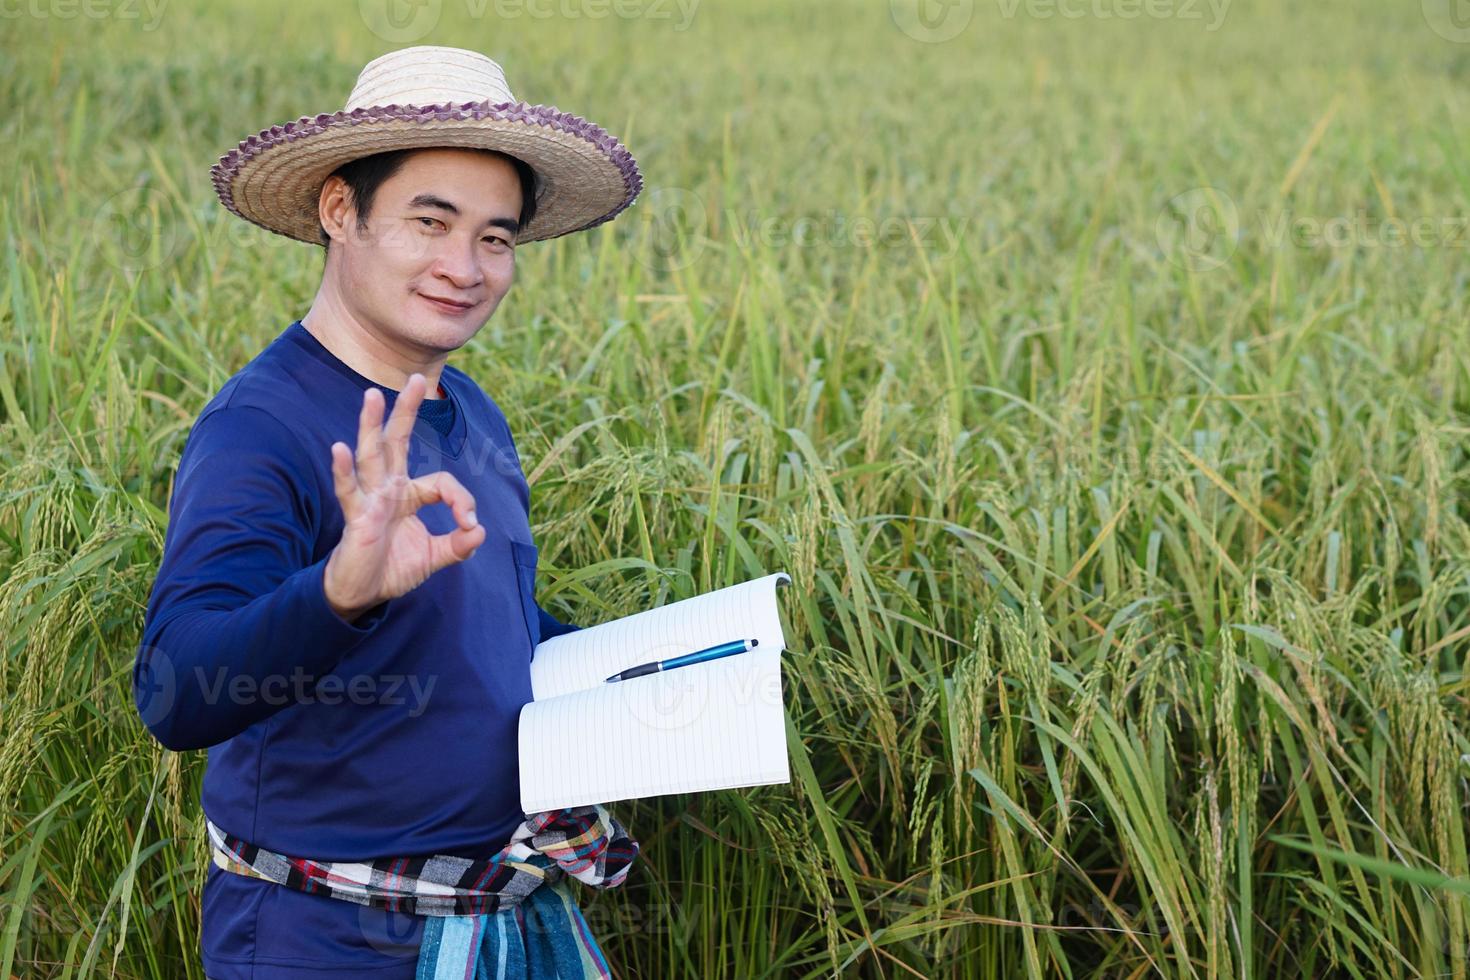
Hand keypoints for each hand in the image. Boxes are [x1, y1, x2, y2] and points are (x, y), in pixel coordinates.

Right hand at [322, 373, 486, 620]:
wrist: (361, 595)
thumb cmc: (392, 569)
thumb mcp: (434, 557)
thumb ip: (458, 546)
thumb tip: (480, 532)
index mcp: (408, 494)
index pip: (441, 481)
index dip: (462, 500)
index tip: (470, 525)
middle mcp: (387, 489)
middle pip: (396, 442)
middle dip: (407, 411)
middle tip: (416, 378)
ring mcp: (369, 500)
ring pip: (371, 456)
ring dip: (371, 425)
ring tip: (372, 396)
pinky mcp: (355, 518)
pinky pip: (348, 491)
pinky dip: (343, 471)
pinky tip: (339, 449)